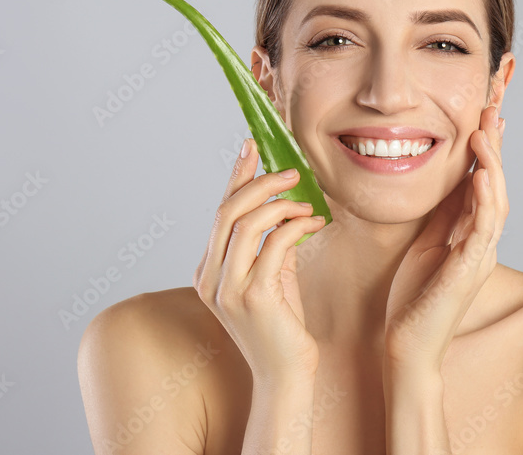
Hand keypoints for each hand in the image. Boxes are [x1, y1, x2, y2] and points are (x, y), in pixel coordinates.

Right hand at [193, 139, 327, 380]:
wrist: (286, 375)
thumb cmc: (282, 327)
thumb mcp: (273, 276)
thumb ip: (270, 243)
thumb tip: (284, 204)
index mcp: (208, 271)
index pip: (220, 211)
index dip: (235, 175)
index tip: (252, 146)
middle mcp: (210, 278)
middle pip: (228, 211)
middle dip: (260, 182)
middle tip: (291, 170)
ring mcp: (227, 289)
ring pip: (247, 223)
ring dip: (281, 204)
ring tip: (307, 202)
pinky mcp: (253, 297)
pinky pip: (273, 245)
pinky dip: (295, 227)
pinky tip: (314, 224)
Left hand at [383, 105, 507, 370]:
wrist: (408, 345)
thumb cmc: (414, 298)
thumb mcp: (426, 243)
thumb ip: (441, 215)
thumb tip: (448, 180)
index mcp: (470, 234)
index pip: (483, 182)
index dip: (486, 148)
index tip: (484, 114)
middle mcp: (482, 242)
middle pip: (496, 184)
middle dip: (494, 145)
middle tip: (492, 107)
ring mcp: (480, 255)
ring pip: (496, 201)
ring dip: (493, 163)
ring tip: (487, 130)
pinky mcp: (470, 270)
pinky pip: (484, 228)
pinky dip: (486, 198)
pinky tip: (482, 174)